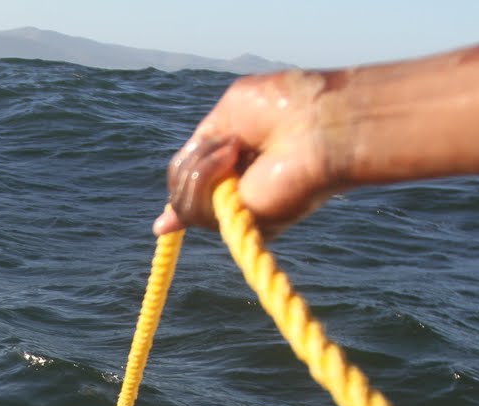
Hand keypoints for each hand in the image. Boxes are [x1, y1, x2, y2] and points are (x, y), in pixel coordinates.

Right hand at [154, 70, 343, 236]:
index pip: (195, 186)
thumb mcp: (228, 115)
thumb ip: (198, 154)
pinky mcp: (239, 224)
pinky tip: (232, 158)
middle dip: (193, 160)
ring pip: (182, 200)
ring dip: (199, 165)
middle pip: (179, 188)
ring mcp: (237, 211)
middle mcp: (236, 193)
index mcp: (236, 164)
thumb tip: (162, 222)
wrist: (316, 123)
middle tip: (230, 143)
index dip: (181, 194)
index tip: (163, 224)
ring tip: (235, 148)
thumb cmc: (283, 107)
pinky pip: (192, 209)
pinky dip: (204, 174)